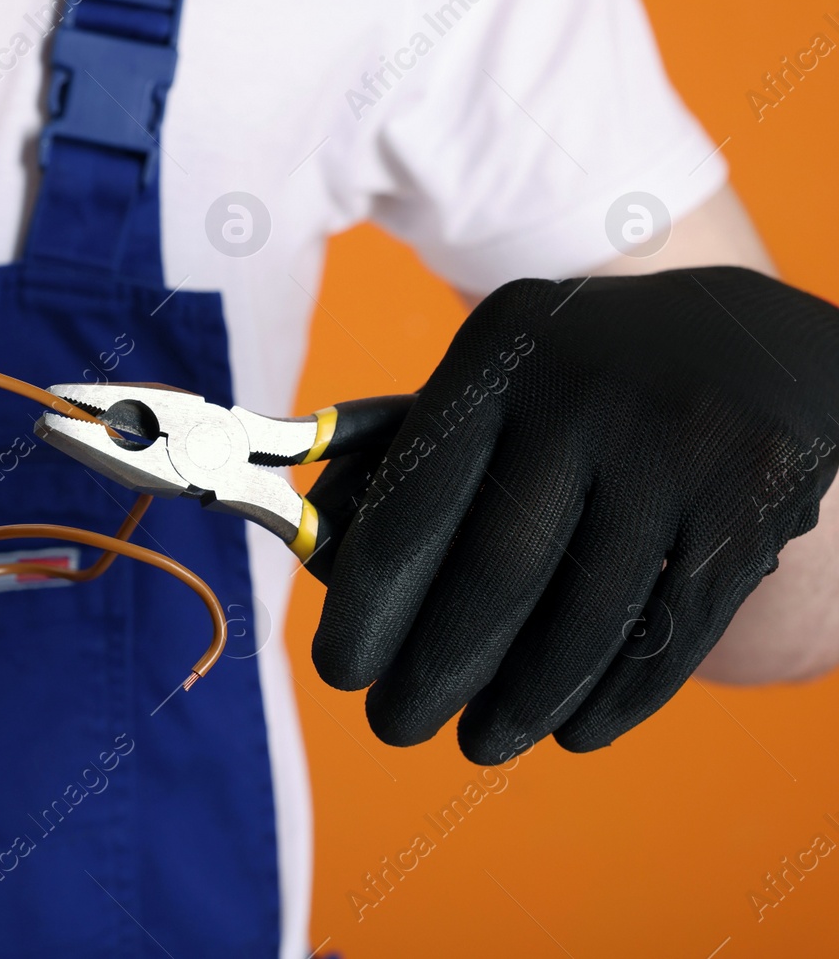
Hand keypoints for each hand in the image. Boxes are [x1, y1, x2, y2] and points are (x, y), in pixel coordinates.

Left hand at [307, 267, 838, 763]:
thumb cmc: (576, 383)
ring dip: (523, 702)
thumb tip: (331, 570)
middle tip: (394, 725)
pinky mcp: (752, 498)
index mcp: (498, 356)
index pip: (415, 503)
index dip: (370, 602)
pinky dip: (616, 697)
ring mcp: (676, 447)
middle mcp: (584, 394)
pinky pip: (671, 628)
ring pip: (585, 616)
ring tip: (480, 742)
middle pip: (497, 573)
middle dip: (435, 669)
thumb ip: (422, 459)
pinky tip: (573, 730)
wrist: (748, 341)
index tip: (339, 668)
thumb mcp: (500, 375)